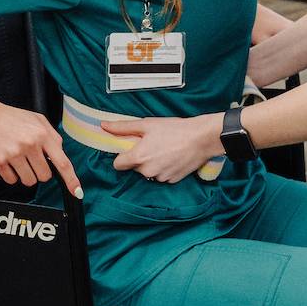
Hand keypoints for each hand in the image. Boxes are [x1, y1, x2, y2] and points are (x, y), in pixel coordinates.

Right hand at [0, 97, 81, 196]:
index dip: (71, 180)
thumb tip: (60, 154)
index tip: (76, 191)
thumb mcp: (36, 119)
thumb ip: (51, 136)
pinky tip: (7, 161)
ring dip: (25, 175)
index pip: (62, 162)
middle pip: (45, 176)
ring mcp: (13, 153)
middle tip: (30, 159)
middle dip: (39, 171)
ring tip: (17, 159)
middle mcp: (29, 144)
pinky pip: (11, 180)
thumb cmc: (9, 116)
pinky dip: (10, 174)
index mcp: (42, 134)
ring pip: (29, 181)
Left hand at [101, 114, 220, 182]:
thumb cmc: (175, 130)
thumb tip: (105, 125)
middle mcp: (148, 171)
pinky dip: (164, 168)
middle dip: (139, 158)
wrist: (201, 138)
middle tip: (152, 144)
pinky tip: (172, 156)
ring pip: (149, 172)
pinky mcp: (172, 180)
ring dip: (153, 164)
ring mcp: (160, 177)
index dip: (122, 156)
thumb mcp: (147, 124)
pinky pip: (162, 176)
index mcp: (138, 158)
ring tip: (165, 149)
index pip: (118, 164)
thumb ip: (123, 127)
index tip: (130, 149)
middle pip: (134, 168)